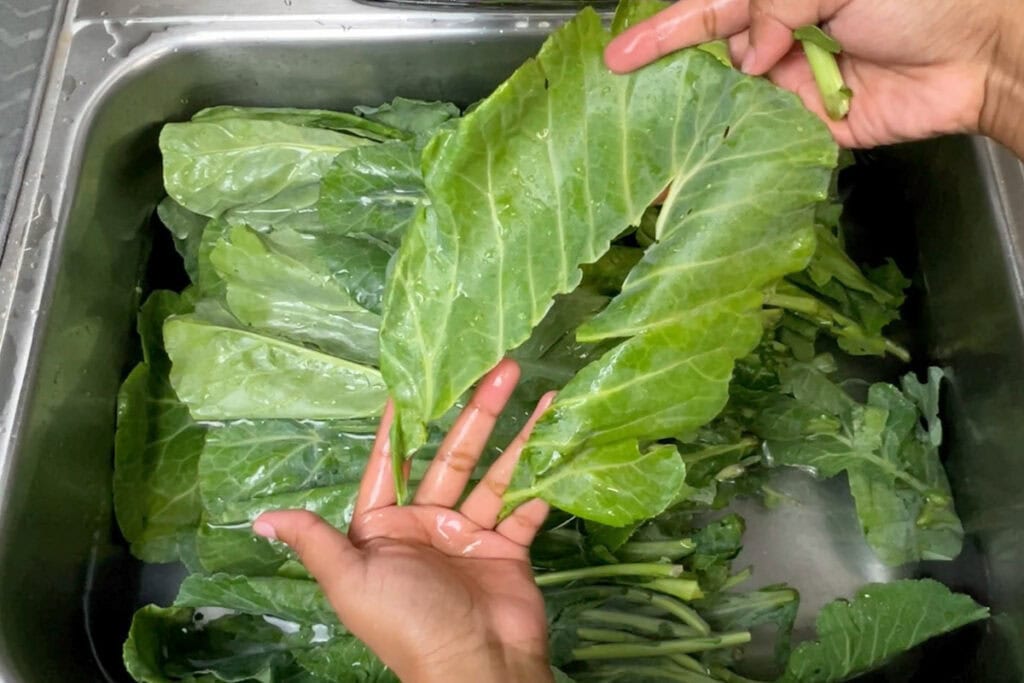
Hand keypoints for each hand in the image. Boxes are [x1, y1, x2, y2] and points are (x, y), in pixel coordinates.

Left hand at [253, 360, 554, 682]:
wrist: (475, 667)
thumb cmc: (407, 620)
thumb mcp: (352, 581)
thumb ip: (315, 543)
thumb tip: (259, 521)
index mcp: (385, 527)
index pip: (391, 462)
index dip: (399, 422)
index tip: (411, 379)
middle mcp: (427, 523)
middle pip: (452, 456)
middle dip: (476, 413)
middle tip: (500, 367)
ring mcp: (471, 533)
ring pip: (495, 473)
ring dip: (518, 436)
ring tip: (540, 394)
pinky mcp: (508, 547)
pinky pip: (525, 505)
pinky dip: (543, 478)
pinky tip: (560, 441)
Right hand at [605, 0, 1023, 155]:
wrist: (981, 54)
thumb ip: (777, 7)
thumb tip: (747, 58)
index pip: (708, 12)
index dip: (661, 33)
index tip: (616, 56)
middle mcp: (780, 38)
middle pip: (709, 59)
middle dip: (665, 79)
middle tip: (619, 103)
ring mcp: (791, 86)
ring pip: (727, 103)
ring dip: (694, 121)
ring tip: (649, 144)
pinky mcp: (809, 128)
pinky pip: (761, 139)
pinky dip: (731, 151)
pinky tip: (695, 166)